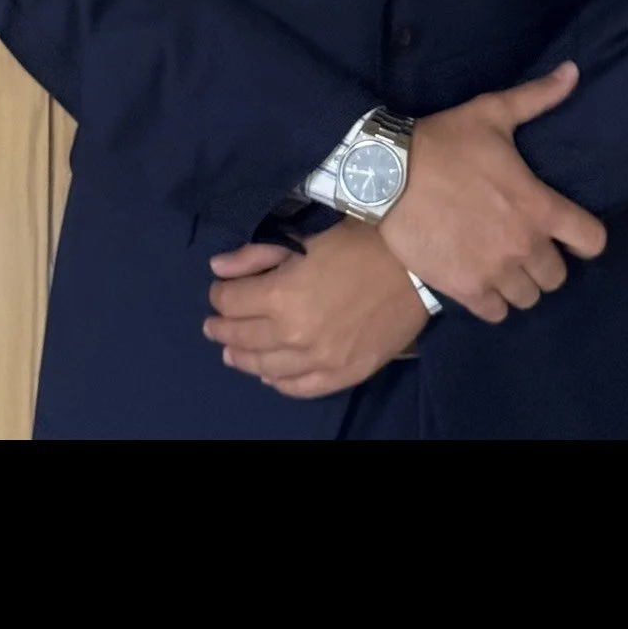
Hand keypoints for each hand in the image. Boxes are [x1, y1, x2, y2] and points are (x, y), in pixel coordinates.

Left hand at [204, 221, 428, 398]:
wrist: (414, 267)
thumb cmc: (359, 243)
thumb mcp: (303, 240)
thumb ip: (256, 257)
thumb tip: (217, 269)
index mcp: (281, 296)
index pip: (229, 303)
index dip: (218, 296)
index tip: (218, 291)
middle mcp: (293, 335)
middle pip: (241, 338)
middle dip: (222, 328)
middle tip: (213, 326)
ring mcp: (319, 360)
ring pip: (264, 368)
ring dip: (242, 359)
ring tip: (232, 352)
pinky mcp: (343, 374)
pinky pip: (299, 388)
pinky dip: (278, 382)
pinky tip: (269, 375)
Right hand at [376, 60, 606, 321]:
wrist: (385, 174)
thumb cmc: (443, 142)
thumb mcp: (492, 113)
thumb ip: (537, 97)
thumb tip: (573, 71)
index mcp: (539, 206)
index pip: (592, 241)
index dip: (585, 238)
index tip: (569, 232)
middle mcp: (524, 245)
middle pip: (558, 277)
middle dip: (544, 262)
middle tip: (523, 245)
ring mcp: (494, 271)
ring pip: (528, 298)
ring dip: (519, 284)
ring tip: (502, 265)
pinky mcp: (465, 289)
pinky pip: (496, 314)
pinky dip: (492, 302)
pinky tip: (481, 281)